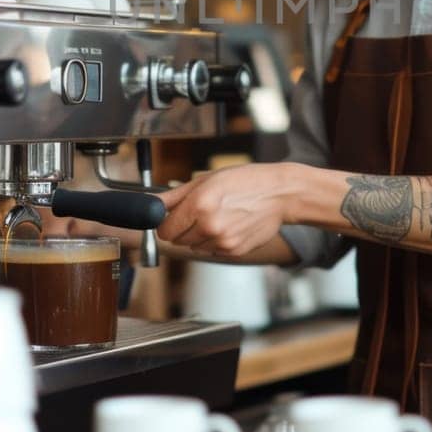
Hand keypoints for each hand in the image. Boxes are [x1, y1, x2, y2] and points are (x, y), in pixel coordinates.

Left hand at [158, 163, 298, 257]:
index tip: (173, 217)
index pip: (165, 230)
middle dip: (183, 228)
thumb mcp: (207, 179)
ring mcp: (222, 242)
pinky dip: (216, 241)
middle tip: (202, 212)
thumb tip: (151, 204)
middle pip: (177, 240)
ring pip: (194, 247)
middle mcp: (209, 226)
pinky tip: (231, 225)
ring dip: (200, 235)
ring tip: (220, 216)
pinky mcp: (233, 252)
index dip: (166, 223)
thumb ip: (175, 196)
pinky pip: (212, 251)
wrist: (280, 194)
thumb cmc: (246, 181)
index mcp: (199, 205)